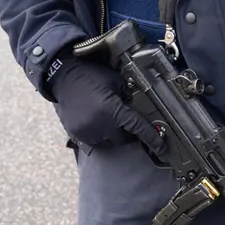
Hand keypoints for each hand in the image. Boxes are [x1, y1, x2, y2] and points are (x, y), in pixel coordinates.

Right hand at [47, 51, 167, 155]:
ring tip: (109, 118)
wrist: (62, 76)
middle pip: (124, 139)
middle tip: (127, 121)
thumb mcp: (116, 81)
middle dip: (129, 132)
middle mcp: (99, 125)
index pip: (137, 128)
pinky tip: (98, 121)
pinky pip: (95, 141)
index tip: (162, 148)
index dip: (151, 139)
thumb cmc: (91, 75)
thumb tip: (140, 110)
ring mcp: (87, 132)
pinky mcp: (77, 134)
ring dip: (114, 134)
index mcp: (111, 110)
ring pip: (109, 142)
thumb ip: (128, 97)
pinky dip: (101, 134)